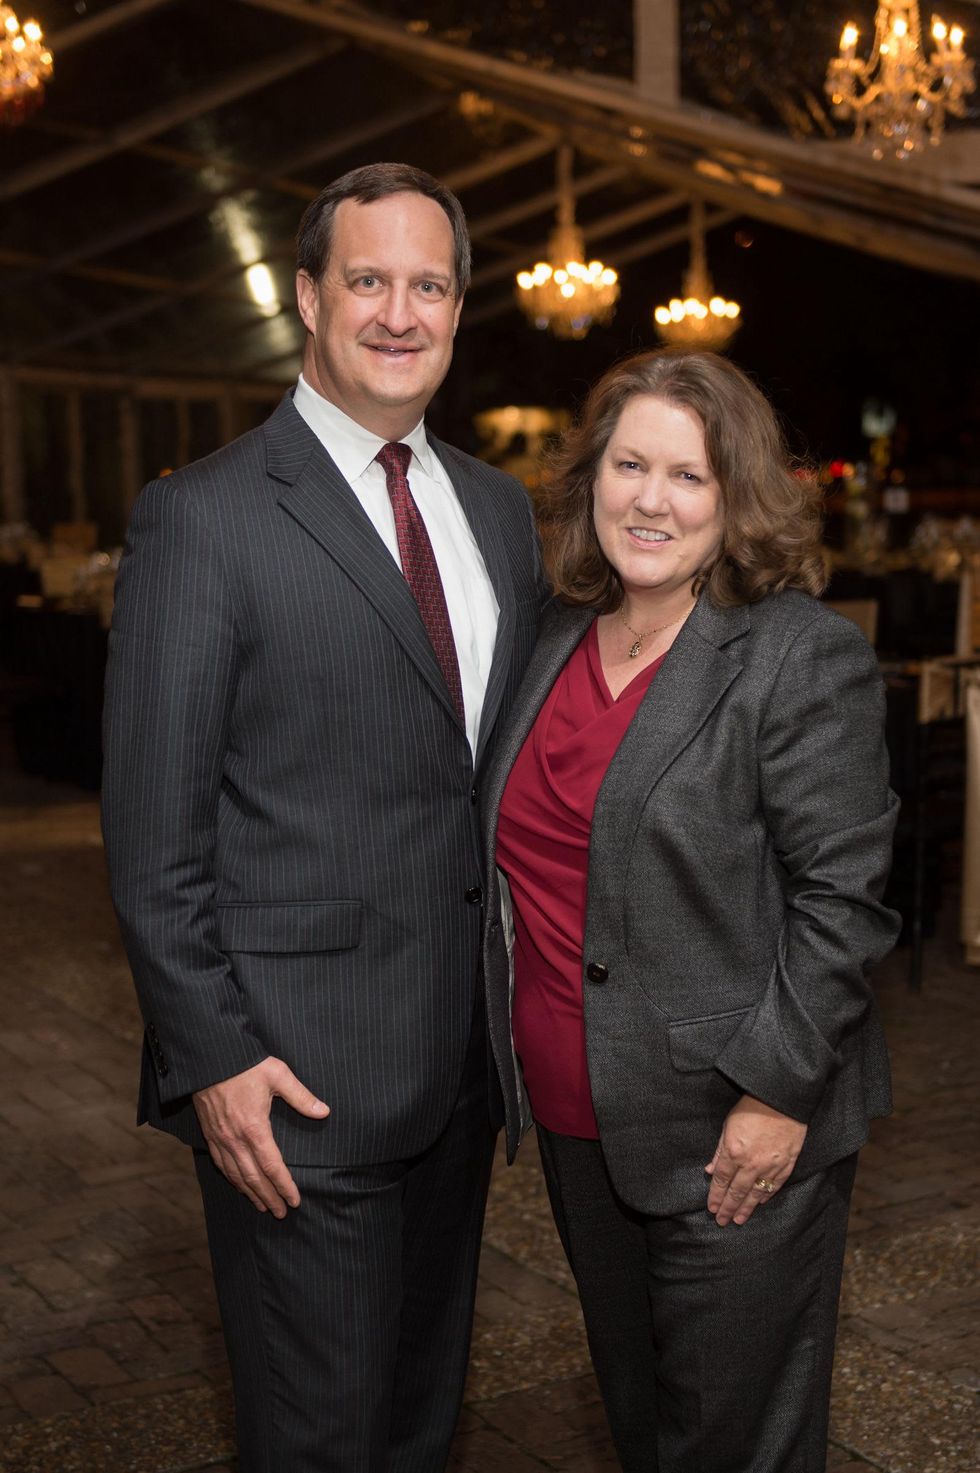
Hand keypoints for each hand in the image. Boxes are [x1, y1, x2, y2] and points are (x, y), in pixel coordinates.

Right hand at [193, 1058, 328, 1217]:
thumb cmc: (246, 1064)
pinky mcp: (210, 1134)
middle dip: (269, 1198)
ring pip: (236, 1175)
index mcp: (255, 1128)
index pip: (273, 1166)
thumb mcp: (278, 1075)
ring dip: (250, 1193)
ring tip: (262, 1206)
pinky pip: (220, 1164)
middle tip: (281, 1213)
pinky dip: (232, 1179)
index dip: (284, 1186)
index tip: (295, 1200)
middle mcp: (235, 1139)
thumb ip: (301, 1096)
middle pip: (254, 1178)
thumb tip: (324, 1112)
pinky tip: (238, 1184)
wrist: (210, 1058)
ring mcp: (220, 1139)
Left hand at [705, 1094, 806, 1226]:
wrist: (783, 1099)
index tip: (711, 1208)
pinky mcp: (786, 1164)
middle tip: (722, 1221)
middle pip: (737, 1191)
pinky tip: (760, 1203)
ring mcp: (770, 1166)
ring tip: (738, 1220)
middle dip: (728, 1208)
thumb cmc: (752, 1107)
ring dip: (746, 1208)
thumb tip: (710, 1170)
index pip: (721, 1180)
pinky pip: (775, 1185)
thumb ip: (719, 1150)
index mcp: (733, 1152)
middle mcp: (751, 1163)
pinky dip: (766, 1196)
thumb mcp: (728, 1124)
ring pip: (756, 1194)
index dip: (715, 1196)